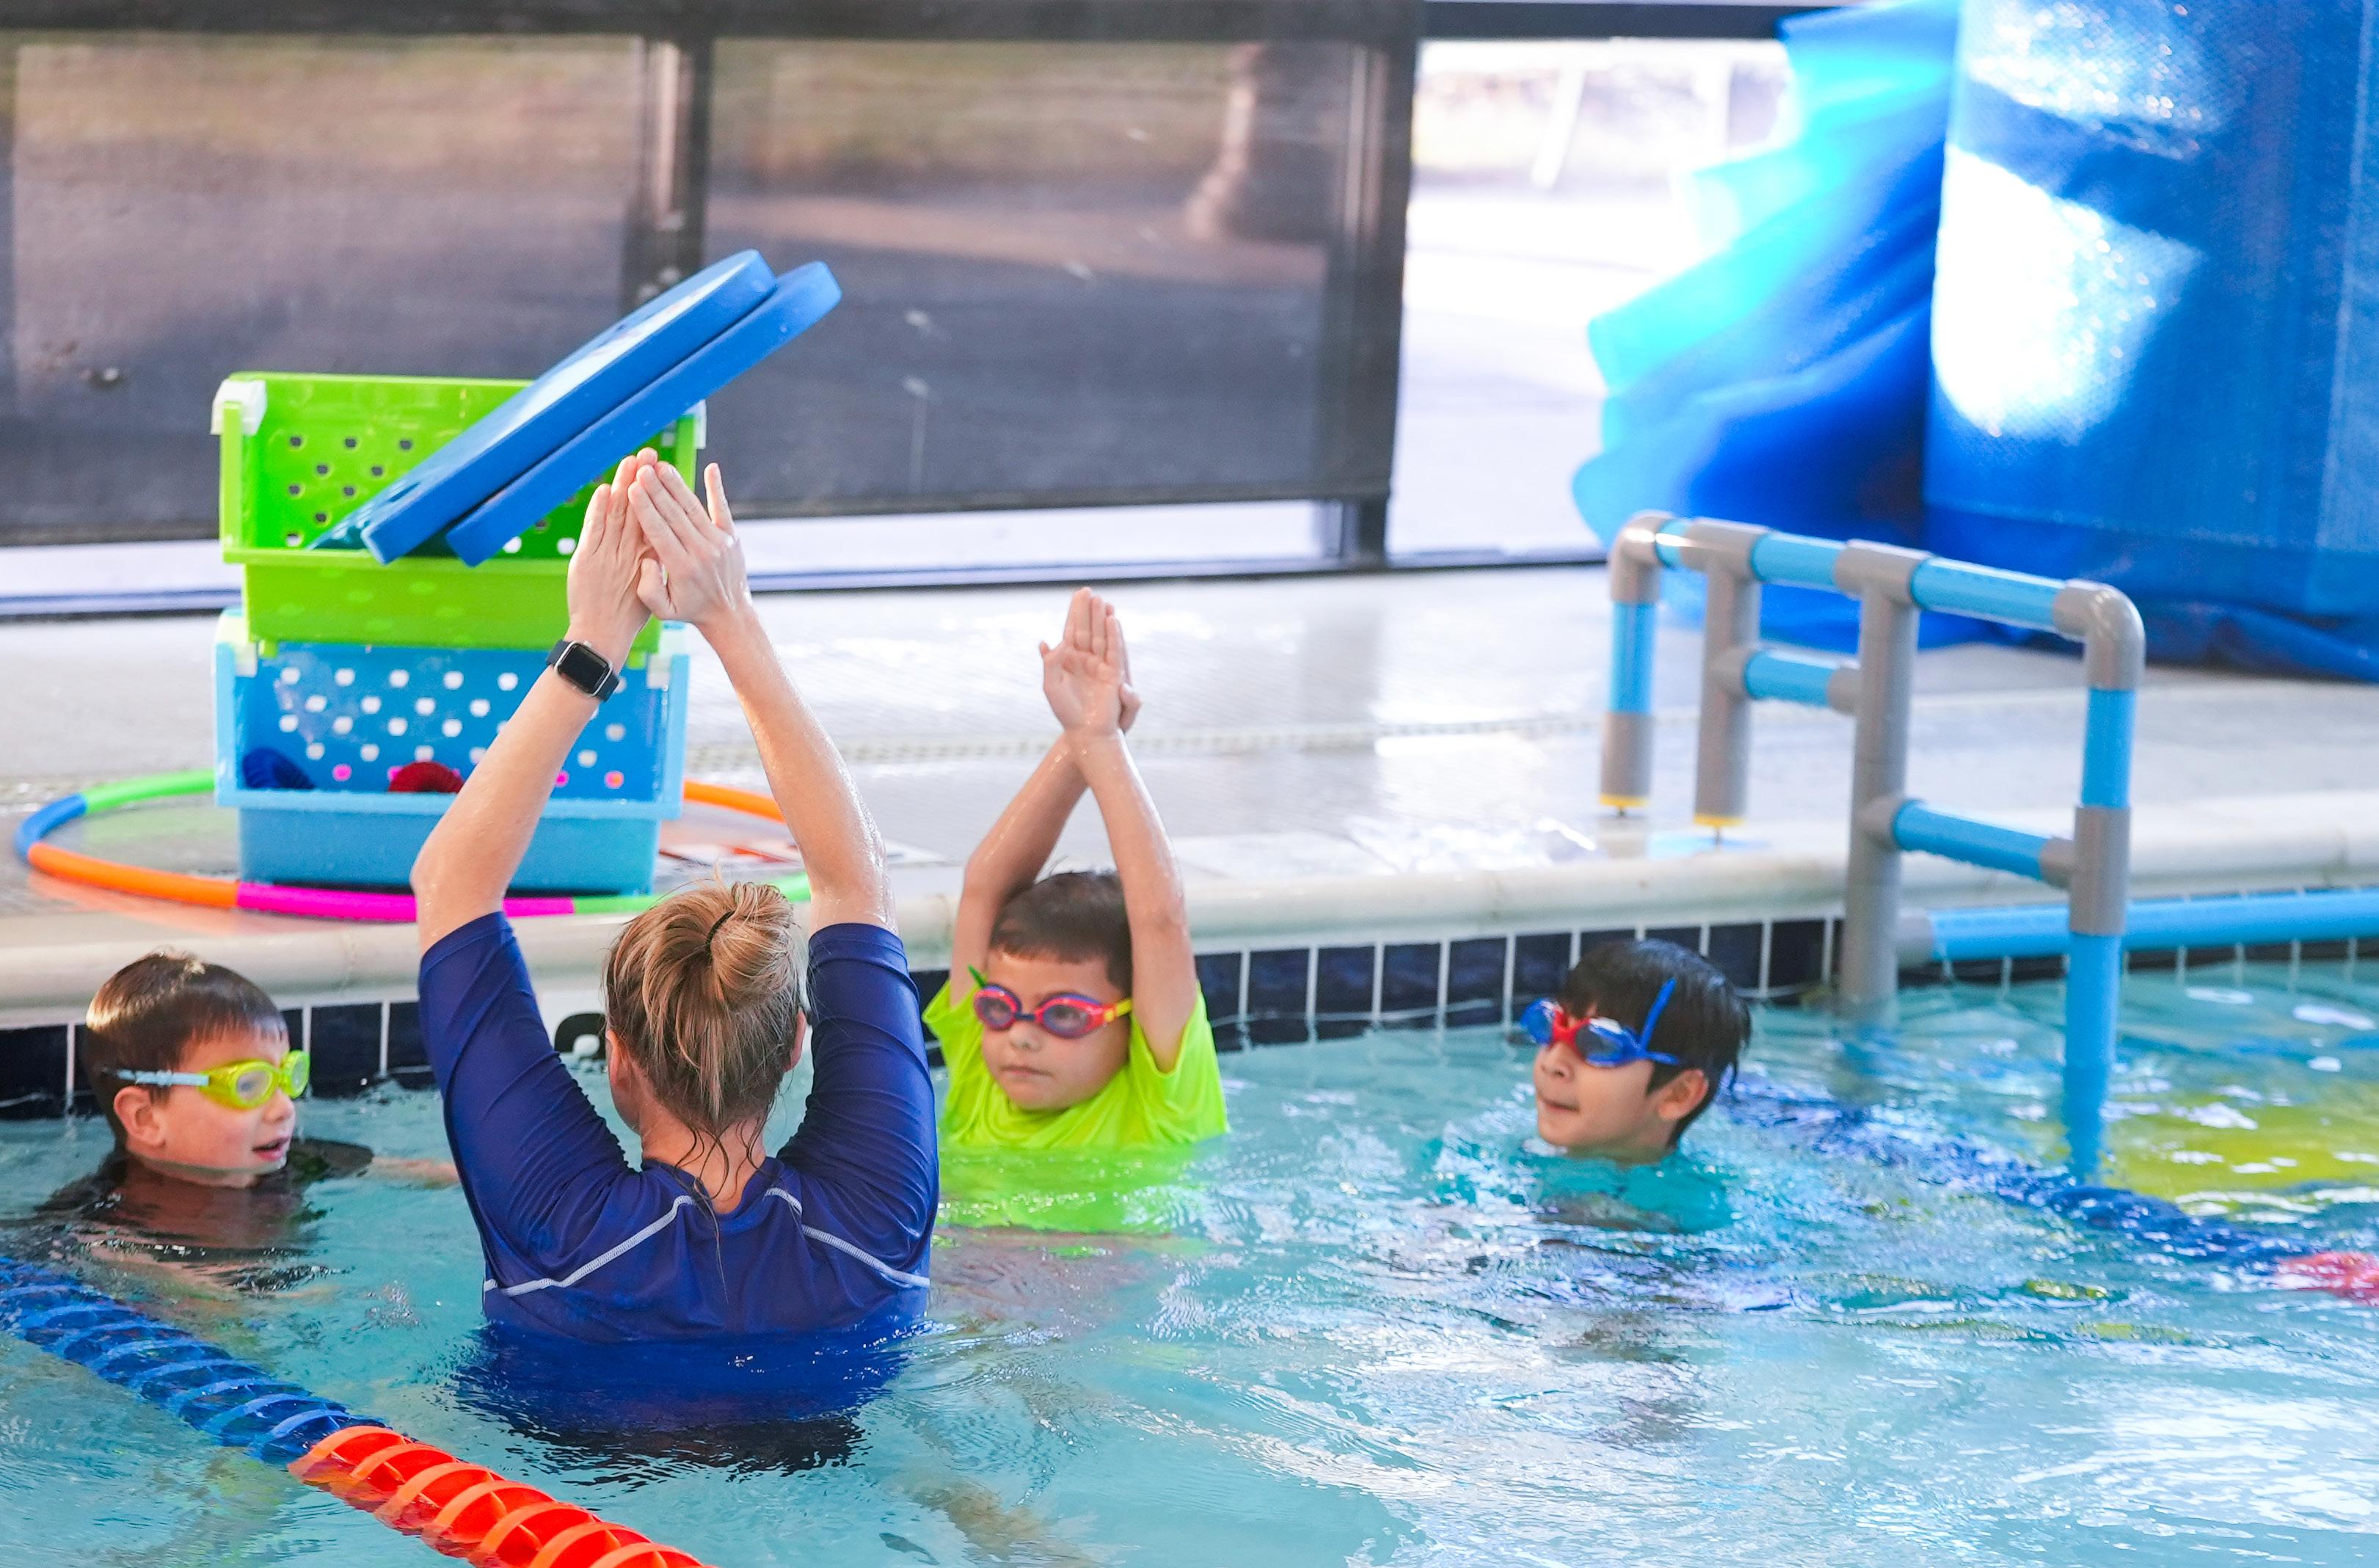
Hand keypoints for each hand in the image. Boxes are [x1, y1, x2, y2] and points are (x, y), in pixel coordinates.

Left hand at [563, 458, 653, 664]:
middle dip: (643, 479)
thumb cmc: (630, 617)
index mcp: (649, 558)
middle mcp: (630, 552)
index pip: (653, 519)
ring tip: (631, 461)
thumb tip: (660, 543)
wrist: (604, 635)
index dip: (656, 494)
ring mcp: (609, 554)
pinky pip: (594, 528)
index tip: (660, 473)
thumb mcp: (653, 590)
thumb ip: (656, 565)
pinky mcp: (587, 559)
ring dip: (624, 485)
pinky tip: (605, 489)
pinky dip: (599, 508)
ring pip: (618, 513)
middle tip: (649, 454)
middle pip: (637, 508)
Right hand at [627, 459, 753, 634]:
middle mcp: (702, 551)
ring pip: (693, 507)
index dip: (644, 508)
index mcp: (682, 567)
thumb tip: (646, 559)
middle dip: (656, 489)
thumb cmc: (689, 610)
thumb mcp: (663, 611)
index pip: (659, 531)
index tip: (631, 487)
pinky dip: (716, 488)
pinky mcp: (731, 536)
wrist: (729, 615)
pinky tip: (712, 468)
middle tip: (642, 468)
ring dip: (676, 484)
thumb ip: (648, 590)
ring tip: (660, 465)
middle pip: (674, 514)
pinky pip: (721, 508)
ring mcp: (719, 541)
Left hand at [1040, 588, 1130, 738]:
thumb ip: (1050, 663)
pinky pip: (1115, 651)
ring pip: (1102, 636)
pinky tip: (1113, 620)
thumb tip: (1052, 642)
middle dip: (1088, 610)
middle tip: (1089, 591)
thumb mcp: (1051, 686)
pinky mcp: (1114, 675)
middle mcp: (1086, 659)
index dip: (1075, 612)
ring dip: (1101, 618)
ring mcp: (1100, 665)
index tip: (1078, 594)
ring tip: (1101, 600)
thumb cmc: (1066, 712)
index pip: (1072, 630)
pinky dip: (1114, 636)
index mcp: (1068, 660)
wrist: (1084, 732)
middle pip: (1088, 629)